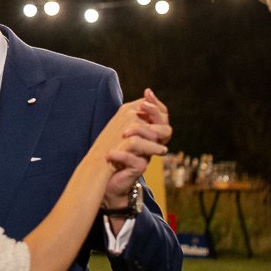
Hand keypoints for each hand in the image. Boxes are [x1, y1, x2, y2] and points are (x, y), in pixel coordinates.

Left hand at [103, 90, 170, 207]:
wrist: (106, 178)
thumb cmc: (115, 150)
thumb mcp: (124, 127)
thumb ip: (135, 113)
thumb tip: (147, 92)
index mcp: (151, 133)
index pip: (162, 116)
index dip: (157, 105)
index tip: (146, 93)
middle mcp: (153, 145)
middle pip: (164, 128)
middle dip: (153, 115)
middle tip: (140, 108)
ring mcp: (147, 157)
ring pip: (153, 143)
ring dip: (140, 133)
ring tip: (124, 133)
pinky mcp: (138, 170)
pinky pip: (135, 161)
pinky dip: (123, 156)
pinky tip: (111, 153)